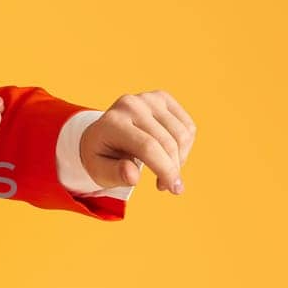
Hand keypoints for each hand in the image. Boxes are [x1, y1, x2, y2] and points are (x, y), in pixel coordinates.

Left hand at [79, 91, 196, 193]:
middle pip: (167, 142)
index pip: (148, 147)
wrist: (101, 134)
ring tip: (164, 170)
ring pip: (182, 135)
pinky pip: (187, 126)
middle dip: (172, 169)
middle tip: (166, 186)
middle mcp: (131, 105)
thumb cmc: (101, 157)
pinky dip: (184, 146)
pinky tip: (169, 154)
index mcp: (112, 122)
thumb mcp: (99, 171)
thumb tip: (133, 176)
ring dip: (179, 159)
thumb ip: (115, 174)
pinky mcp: (162, 97)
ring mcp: (148, 98)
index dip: (165, 169)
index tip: (174, 189)